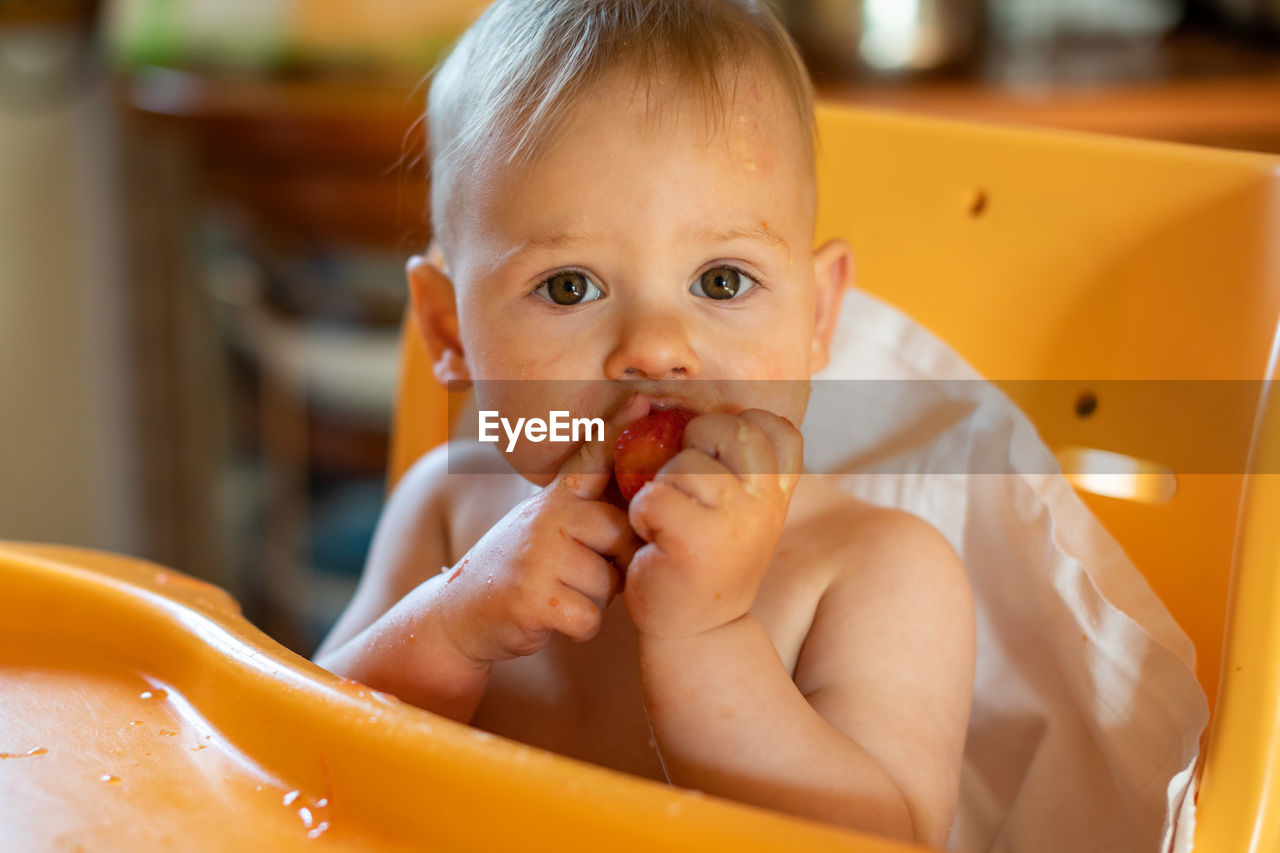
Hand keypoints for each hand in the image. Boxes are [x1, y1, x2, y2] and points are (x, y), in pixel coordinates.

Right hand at [438, 395, 647, 665]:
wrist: (459, 613)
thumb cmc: (523, 570)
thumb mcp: (547, 527)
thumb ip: (587, 510)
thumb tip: (647, 497)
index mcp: (554, 498)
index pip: (590, 459)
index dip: (617, 429)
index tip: (641, 399)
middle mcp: (545, 517)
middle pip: (621, 534)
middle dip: (614, 564)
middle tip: (578, 573)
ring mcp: (537, 556)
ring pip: (607, 583)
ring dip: (591, 600)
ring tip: (557, 593)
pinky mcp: (532, 598)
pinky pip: (589, 618)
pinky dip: (577, 626)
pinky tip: (550, 617)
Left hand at [623, 409, 802, 638]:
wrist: (697, 629)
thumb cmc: (707, 555)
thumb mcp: (737, 506)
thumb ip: (736, 462)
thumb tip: (693, 407)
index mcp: (779, 490)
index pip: (775, 426)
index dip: (738, 429)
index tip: (720, 463)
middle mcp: (766, 501)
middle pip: (729, 427)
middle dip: (695, 446)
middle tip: (687, 488)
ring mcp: (735, 520)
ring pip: (682, 464)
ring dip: (662, 488)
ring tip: (671, 525)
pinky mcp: (695, 540)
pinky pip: (653, 496)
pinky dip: (642, 515)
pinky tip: (654, 540)